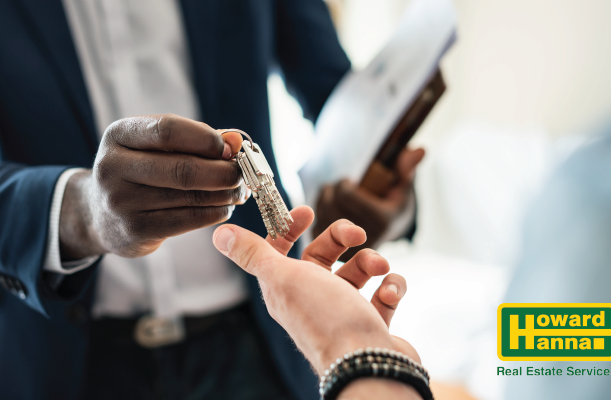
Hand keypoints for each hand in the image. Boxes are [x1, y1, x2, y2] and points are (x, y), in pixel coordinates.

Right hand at [59, 114, 248, 259]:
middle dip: (222, 171)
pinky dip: (215, 212)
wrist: (99, 214)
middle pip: (183, 168)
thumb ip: (195, 139)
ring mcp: (122, 201)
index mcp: (118, 135)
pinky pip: (188, 220)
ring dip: (224, 194)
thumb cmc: (140, 171)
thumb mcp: (155, 147)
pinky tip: (224, 207)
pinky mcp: (135, 230)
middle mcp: (113, 167)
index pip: (168, 130)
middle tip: (241, 174)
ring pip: (190, 196)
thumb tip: (235, 140)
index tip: (230, 148)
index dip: (206, 139)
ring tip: (238, 190)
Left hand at [212, 206, 419, 374]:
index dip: (289, 228)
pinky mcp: (370, 323)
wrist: (367, 363)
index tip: (308, 212)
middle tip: (358, 234)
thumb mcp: (282, 277)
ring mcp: (342, 312)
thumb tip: (220, 234)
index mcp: (285, 288)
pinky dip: (391, 287)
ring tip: (380, 268)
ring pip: (356, 272)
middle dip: (341, 238)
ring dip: (371, 261)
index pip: (280, 250)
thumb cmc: (325, 318)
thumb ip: (253, 253)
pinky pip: (383, 294)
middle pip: (322, 256)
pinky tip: (390, 291)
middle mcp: (312, 299)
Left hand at [314, 147, 424, 260]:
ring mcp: (349, 248)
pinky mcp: (335, 254)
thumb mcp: (403, 186)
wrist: (388, 231)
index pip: (346, 195)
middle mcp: (365, 237)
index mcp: (382, 220)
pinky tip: (327, 209)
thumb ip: (407, 168)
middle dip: (332, 190)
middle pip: (331, 203)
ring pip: (321, 214)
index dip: (343, 183)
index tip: (348, 181)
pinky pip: (316, 226)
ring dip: (323, 200)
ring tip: (333, 196)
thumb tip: (420, 150)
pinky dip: (319, 215)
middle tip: (338, 187)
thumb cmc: (394, 203)